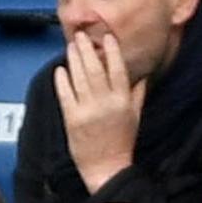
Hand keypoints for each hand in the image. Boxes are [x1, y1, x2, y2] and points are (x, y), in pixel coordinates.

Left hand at [52, 30, 144, 192]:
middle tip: (81, 35)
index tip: (108, 37)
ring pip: (79, 78)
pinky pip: (65, 94)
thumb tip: (141, 75)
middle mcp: (106, 103)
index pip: (118, 70)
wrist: (106, 167)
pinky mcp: (71, 118)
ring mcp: (87, 110)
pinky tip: (60, 69)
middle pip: (95, 70)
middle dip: (88, 50)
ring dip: (74, 60)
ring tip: (71, 46)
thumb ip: (137, 94)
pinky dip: (62, 80)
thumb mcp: (135, 116)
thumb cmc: (122, 142)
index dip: (113, 52)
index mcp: (123, 101)